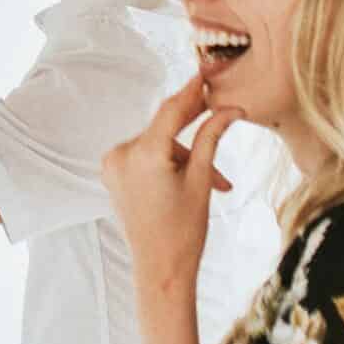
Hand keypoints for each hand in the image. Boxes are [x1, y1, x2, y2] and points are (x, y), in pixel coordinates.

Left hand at [101, 76, 242, 294]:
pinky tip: (187, 178)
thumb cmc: (185, 231)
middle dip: (196, 132)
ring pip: (157, 144)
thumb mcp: (201, 181)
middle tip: (221, 114)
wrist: (160, 270)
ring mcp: (112, 165)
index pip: (171, 110)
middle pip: (165, 129)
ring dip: (185, 154)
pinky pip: (144, 155)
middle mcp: (121, 154)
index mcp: (143, 154)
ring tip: (214, 182)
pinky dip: (167, 161)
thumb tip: (231, 109)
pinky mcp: (112, 174)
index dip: (191, 90)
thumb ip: (211, 137)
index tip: (205, 72)